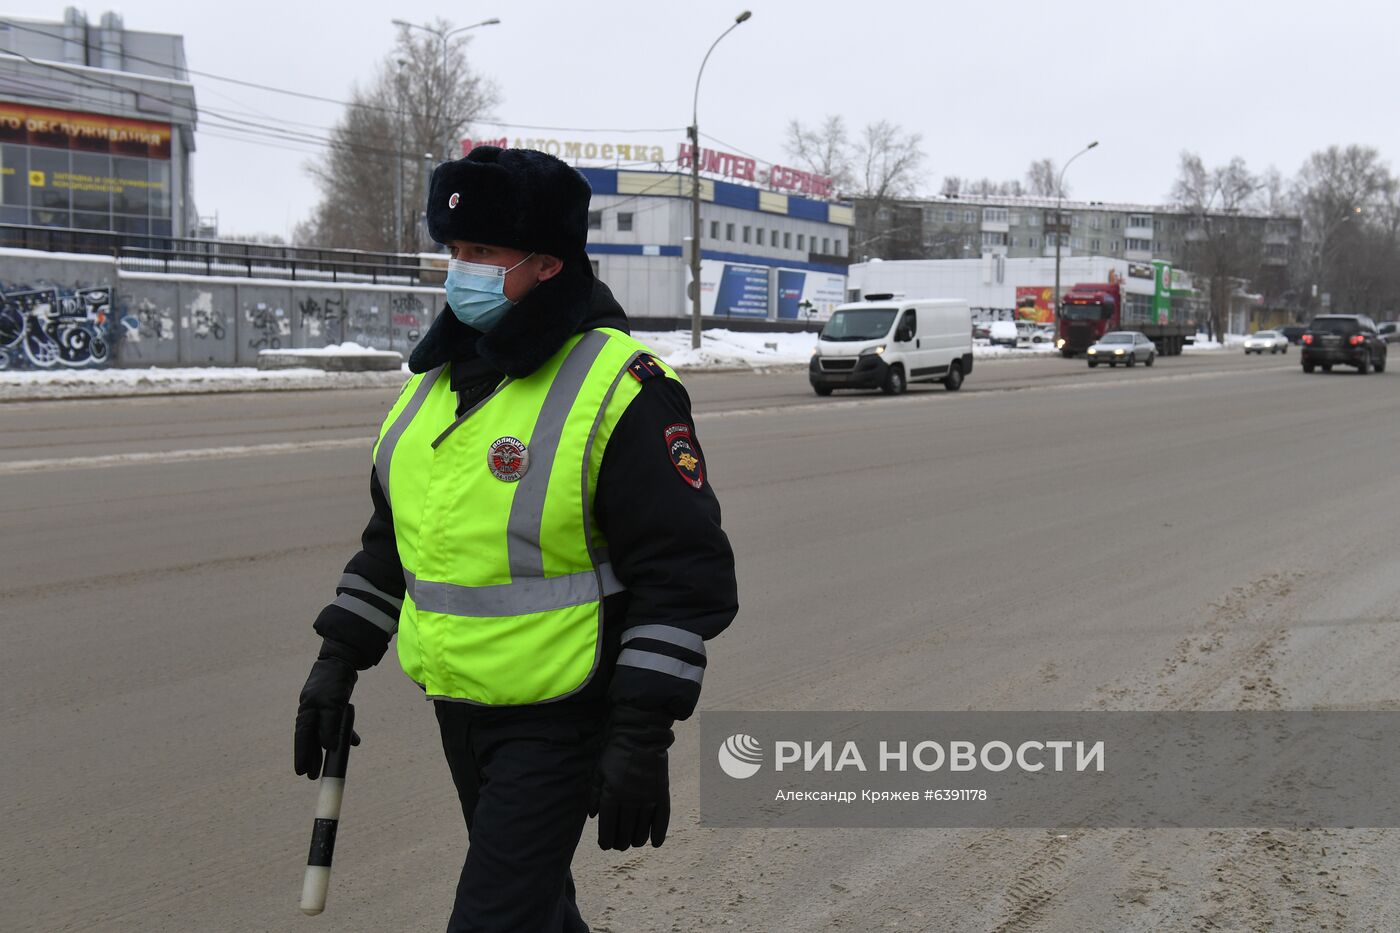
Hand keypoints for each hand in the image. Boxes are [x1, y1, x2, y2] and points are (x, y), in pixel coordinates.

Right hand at [294, 653, 358, 779]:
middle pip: (310, 739)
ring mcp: (322, 708)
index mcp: (307, 711)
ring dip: (326, 749)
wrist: (342, 661)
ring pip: (322, 734)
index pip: (302, 738)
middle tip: (311, 776)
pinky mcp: (334, 706)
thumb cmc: (334, 681)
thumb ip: (330, 726)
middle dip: (312, 757)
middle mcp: (312, 711)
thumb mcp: (332, 705)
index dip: (302, 755)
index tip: (300, 772)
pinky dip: (343, 733)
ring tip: (327, 767)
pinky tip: (353, 742)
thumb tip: (328, 747)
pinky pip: (336, 724)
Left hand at [589, 706, 673, 850]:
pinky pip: (662, 820)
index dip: (606, 841)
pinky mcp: (662, 793)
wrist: (641, 735)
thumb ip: (594, 795)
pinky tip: (654, 843)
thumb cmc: (616, 753)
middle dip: (620, 843)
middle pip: (625, 832)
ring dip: (636, 840)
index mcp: (612, 795)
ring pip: (642, 830)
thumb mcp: (599, 771)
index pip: (608, 828)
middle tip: (618, 844)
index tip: (605, 845)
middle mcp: (630, 800)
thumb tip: (593, 817)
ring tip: (633, 842)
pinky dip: (658, 833)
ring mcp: (648, 798)